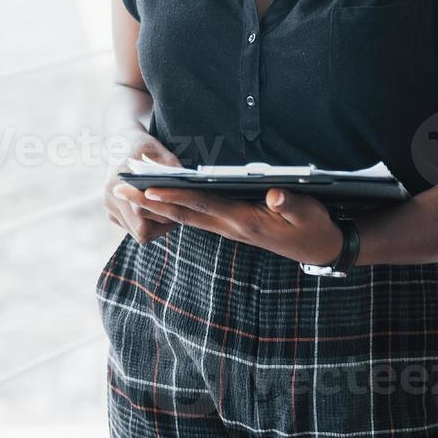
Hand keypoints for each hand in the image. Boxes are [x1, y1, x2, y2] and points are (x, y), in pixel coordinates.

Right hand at [104, 132, 181, 244]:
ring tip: (172, 211)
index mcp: (117, 182)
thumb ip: (172, 169)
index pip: (141, 211)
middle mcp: (110, 198)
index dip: (164, 213)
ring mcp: (110, 208)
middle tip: (182, 212)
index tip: (181, 207)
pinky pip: (135, 230)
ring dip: (158, 227)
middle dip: (164, 225)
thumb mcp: (158, 151)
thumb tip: (190, 187)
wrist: (119, 143)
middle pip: (142, 230)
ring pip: (139, 234)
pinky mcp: (112, 214)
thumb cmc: (142, 146)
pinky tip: (160, 210)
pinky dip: (150, 225)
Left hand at [110, 183, 344, 265]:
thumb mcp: (310, 213)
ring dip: (154, 204)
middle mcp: (228, 226)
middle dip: (148, 201)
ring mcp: (227, 228)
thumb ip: (293, 202)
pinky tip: (157, 200)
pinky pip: (194, 217)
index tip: (146, 189)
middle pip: (181, 212)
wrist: (320, 249)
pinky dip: (172, 208)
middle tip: (117, 188)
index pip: (201, 205)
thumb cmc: (314, 227)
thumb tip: (276, 192)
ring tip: (127, 191)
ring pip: (183, 216)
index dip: (174, 196)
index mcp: (243, 221)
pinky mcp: (230, 225)